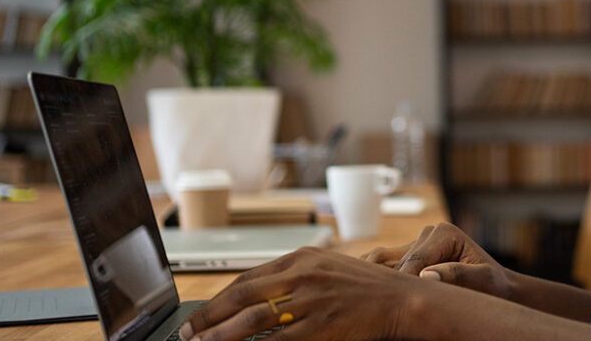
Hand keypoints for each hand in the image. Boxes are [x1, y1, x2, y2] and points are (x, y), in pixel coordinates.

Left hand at [180, 247, 419, 340]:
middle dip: (209, 318)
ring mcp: (311, 300)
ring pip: (254, 321)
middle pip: (242, 298)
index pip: (246, 279)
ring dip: (222, 336)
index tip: (200, 316)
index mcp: (301, 258)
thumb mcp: (327, 268)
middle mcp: (302, 275)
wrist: (402, 298)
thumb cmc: (366, 286)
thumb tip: (256, 295)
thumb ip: (294, 276)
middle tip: (188, 334)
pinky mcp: (322, 325)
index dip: (218, 300)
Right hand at [362, 223, 512, 300]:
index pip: (415, 260)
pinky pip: (383, 264)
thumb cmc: (492, 285)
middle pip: (397, 262)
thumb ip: (457, 274)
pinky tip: (366, 295)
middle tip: (378, 306)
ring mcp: (416, 243)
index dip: (405, 282)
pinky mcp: (408, 255)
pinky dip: (373, 277)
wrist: (495, 286)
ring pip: (383, 261)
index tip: (399, 305)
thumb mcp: (483, 280)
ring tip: (368, 300)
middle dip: (390, 284)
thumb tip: (427, 275)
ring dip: (376, 279)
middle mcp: (427, 233)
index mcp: (444, 232)